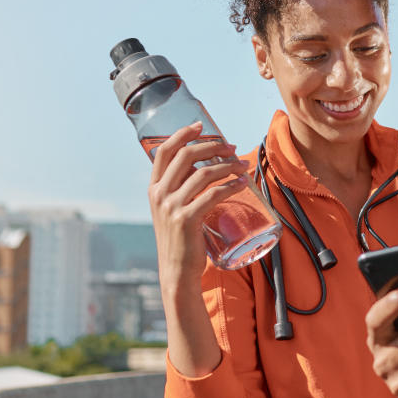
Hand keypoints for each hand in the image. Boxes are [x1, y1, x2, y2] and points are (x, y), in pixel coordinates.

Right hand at [148, 121, 249, 287]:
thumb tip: (204, 167)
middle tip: (231, 148)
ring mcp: (172, 207)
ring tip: (243, 166)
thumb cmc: (181, 240)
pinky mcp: (187, 220)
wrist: (177, 272)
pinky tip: (241, 183)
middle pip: (186, 156)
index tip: (201, 126)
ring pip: (204, 173)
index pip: (164, 151)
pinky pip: (213, 194)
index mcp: (154, 188)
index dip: (183, 134)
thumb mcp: (172, 211)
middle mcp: (159, 194)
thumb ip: (180, 190)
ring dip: (228, 165)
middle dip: (212, 146)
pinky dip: (230, 185)